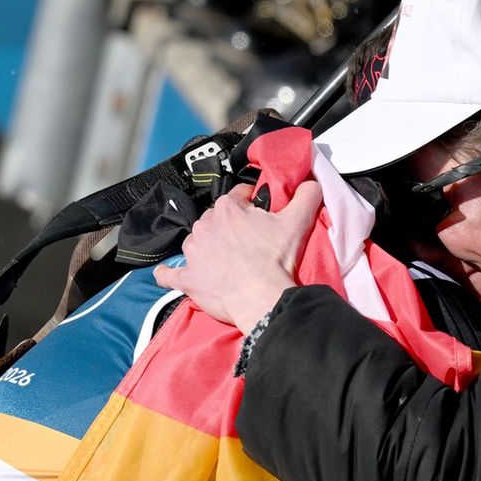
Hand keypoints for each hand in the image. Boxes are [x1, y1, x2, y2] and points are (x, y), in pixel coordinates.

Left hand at [154, 181, 321, 333]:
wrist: (262, 297)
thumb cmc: (275, 261)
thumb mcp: (298, 221)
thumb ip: (306, 195)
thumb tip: (311, 183)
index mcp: (227, 209)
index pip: (238, 197)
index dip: (251, 205)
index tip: (260, 216)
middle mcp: (204, 226)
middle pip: (216, 220)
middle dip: (230, 229)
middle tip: (249, 244)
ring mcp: (193, 253)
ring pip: (196, 243)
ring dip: (206, 249)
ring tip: (226, 261)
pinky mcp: (188, 279)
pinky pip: (170, 275)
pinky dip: (169, 275)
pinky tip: (169, 275)